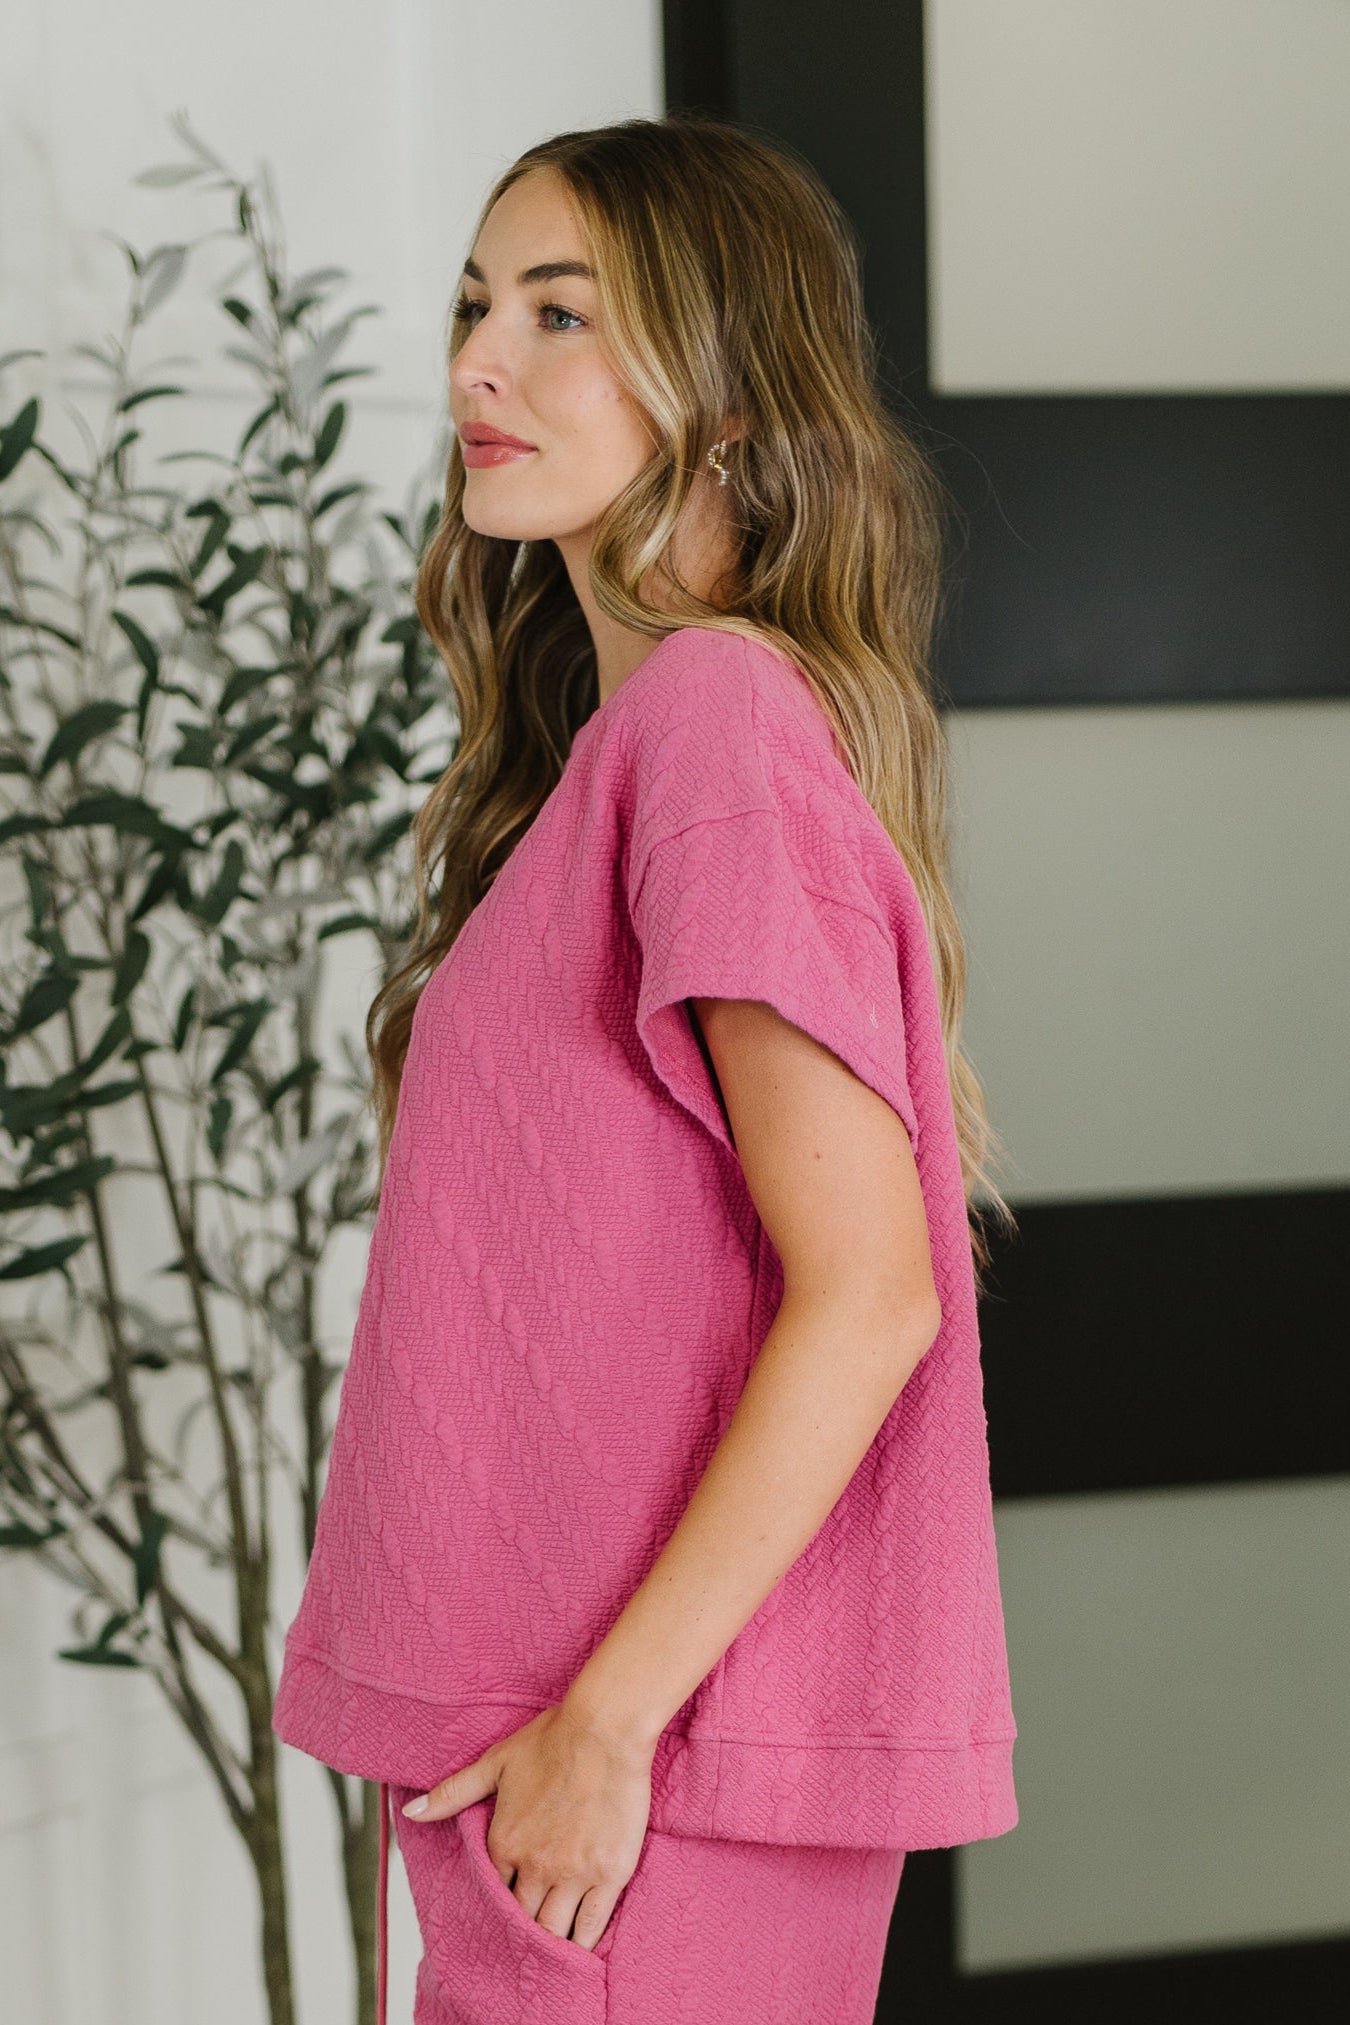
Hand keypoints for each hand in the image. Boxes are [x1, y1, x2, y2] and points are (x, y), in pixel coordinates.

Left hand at [399, 1698, 654, 1949]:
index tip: (500, 1920)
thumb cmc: (552, 1740)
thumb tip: (410, 1812)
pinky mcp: (609, 1873)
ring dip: (549, 1946)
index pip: (493, 1895)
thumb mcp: (495, 1762)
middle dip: (520, 1937)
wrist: (604, 1729)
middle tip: (522, 1952)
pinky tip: (580, 1952)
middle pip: (522, 1920)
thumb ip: (452, 1793)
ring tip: (548, 1960)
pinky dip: (584, 1944)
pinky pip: (593, 1924)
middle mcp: (535, 1866)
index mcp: (504, 1843)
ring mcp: (574, 1873)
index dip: (496, 1908)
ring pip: (554, 1930)